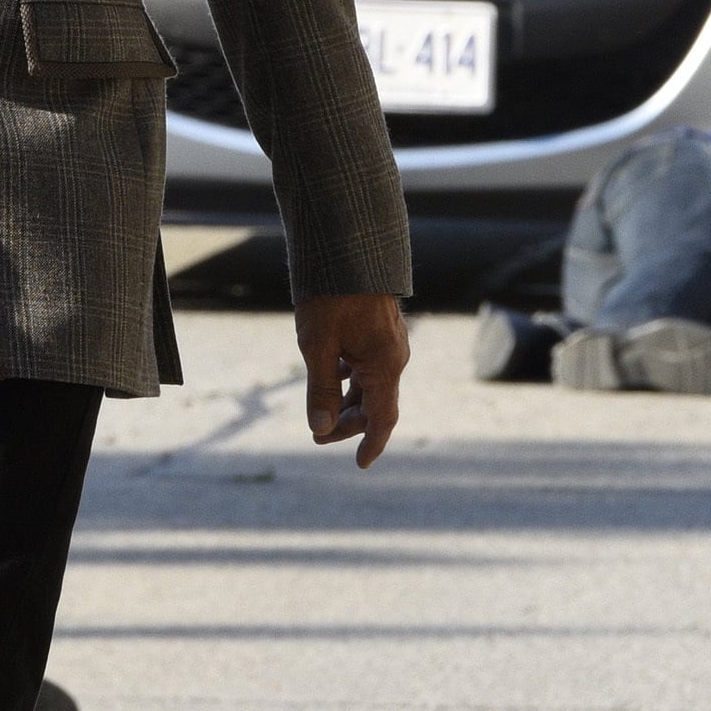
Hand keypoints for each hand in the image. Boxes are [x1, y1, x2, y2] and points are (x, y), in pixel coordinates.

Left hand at [294, 292, 408, 466]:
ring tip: (322, 415)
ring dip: (349, 403)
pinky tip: (333, 377)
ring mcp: (389, 342)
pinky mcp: (381, 329)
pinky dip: (352, 379)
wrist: (348, 246)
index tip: (360, 465)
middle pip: (376, 404)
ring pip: (372, 384)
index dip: (371, 444)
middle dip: (349, 424)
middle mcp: (394, 356)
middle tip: (318, 437)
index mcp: (384, 365)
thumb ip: (321, 389)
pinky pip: (370, 365)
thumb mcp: (317, 345)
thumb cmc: (330, 295)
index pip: (383, 419)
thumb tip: (320, 429)